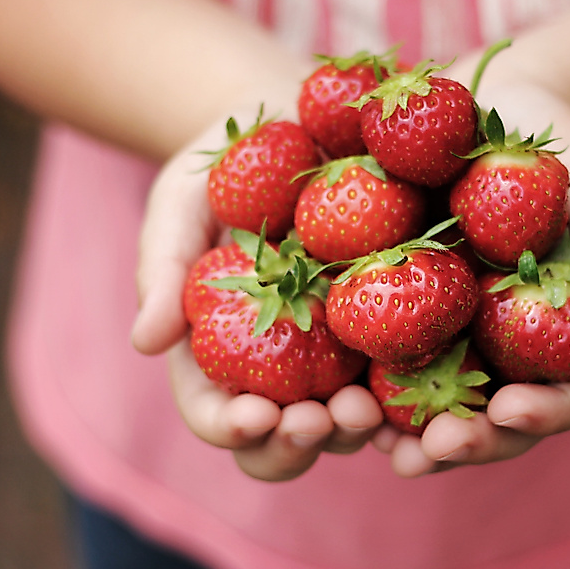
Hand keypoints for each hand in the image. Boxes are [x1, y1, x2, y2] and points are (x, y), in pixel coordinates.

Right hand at [131, 97, 383, 481]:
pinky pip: (406, 371)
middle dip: (298, 445)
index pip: (217, 415)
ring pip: (347, 421)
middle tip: (317, 421)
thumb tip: (145, 343)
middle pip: (284, 439)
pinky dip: (412, 392)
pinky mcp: (392, 324)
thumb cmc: (221, 168)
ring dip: (356, 429)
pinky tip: (424, 384)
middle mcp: (280, 370)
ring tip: (367, 406)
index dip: (231, 429)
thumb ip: (161, 270)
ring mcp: (340, 354)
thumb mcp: (178, 206)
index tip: (252, 417)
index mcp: (220, 355)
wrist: (294, 123)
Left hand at [371, 77, 569, 476]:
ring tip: (379, 446)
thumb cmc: (549, 141)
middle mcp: (514, 348)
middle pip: (504, 420)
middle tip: (435, 449)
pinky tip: (339, 399)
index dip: (551, 411)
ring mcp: (459, 339)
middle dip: (475, 442)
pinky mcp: (403, 317)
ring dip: (414, 439)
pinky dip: (367, 389)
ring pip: (443, 410)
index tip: (512, 410)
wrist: (480, 109)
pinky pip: (387, 364)